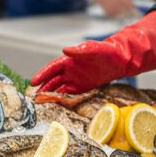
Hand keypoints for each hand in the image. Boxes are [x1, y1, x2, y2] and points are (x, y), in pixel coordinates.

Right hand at [31, 10, 155, 93]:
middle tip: (33, 99)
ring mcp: (76, 79)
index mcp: (70, 61)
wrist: (122, 59)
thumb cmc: (108, 51)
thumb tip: (65, 50)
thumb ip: (81, 50)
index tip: (33, 82)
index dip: (42, 75)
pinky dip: (63, 101)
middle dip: (43, 89)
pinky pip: (70, 95)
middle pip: (53, 81)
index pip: (52, 69)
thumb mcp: (95, 49)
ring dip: (51, 96)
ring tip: (41, 105)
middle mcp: (71, 70)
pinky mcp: (84, 87)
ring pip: (60, 89)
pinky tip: (57, 107)